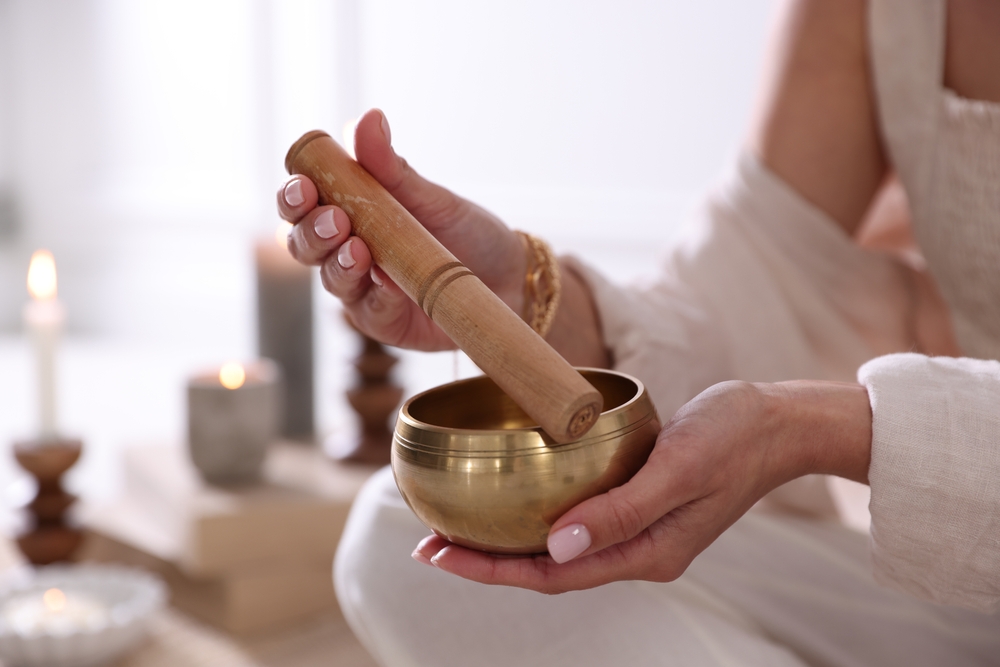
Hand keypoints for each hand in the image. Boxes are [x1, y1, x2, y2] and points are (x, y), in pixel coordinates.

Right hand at [277, 108, 525, 350]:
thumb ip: (392, 167)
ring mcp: (362, 290)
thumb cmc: (466, 232)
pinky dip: (376, 295)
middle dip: (311, 231)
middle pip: (303, 244)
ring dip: (338, 263)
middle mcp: (345, 252)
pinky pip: (369, 310)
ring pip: (329, 279)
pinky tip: (387, 282)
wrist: (510, 276)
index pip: (303, 204)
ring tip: (358, 249)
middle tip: (335, 219)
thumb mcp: (431, 196)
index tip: (304, 185)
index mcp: (348, 214)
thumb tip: (368, 118)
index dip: (294, 195)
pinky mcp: (384, 323)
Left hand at [413, 380, 871, 592]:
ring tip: (456, 527)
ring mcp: (639, 528)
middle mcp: (638, 549)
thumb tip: (556, 548)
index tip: (438, 553)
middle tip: (428, 542)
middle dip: (487, 561)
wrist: (780, 422)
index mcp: (646, 552)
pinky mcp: (639, 502)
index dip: (491, 570)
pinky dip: (537, 515)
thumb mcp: (679, 467)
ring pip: (558, 546)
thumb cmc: (735, 436)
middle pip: (547, 567)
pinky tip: (514, 497)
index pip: (553, 575)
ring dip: (507, 540)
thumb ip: (621, 511)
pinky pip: (577, 520)